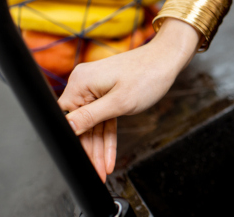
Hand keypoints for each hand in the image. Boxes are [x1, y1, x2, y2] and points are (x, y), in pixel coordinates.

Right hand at [57, 19, 199, 180]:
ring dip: (99, 148)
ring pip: (93, 125)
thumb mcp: (119, 102)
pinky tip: (109, 156)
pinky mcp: (105, 92)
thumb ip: (90, 117)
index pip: (67, 118)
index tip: (80, 162)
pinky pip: (103, 118)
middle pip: (81, 124)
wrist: (167, 59)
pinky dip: (107, 136)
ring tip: (102, 171)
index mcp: (81, 83)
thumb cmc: (147, 75)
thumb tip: (66, 128)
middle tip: (96, 173)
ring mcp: (94, 88)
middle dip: (90, 151)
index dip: (73, 142)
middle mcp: (83, 84)